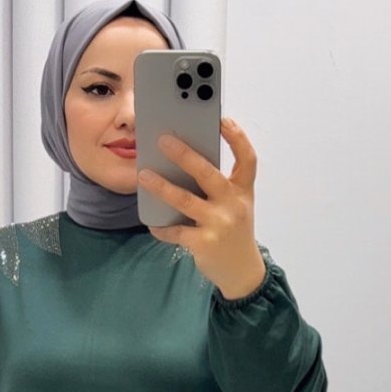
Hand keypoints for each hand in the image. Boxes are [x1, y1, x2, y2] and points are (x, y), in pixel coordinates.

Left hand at [139, 118, 267, 299]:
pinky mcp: (204, 243)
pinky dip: (161, 228)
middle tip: (163, 140)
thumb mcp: (236, 206)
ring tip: (143, 175)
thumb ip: (219, 186)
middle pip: (208, 173)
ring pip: (185, 200)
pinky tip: (152, 223)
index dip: (237, 138)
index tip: (222, 120)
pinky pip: (175, 231)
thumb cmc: (233, 231)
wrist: (242, 271)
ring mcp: (219, 224)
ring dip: (161, 187)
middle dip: (185, 155)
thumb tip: (183, 162)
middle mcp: (233, 205)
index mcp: (243, 191)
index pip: (247, 159)